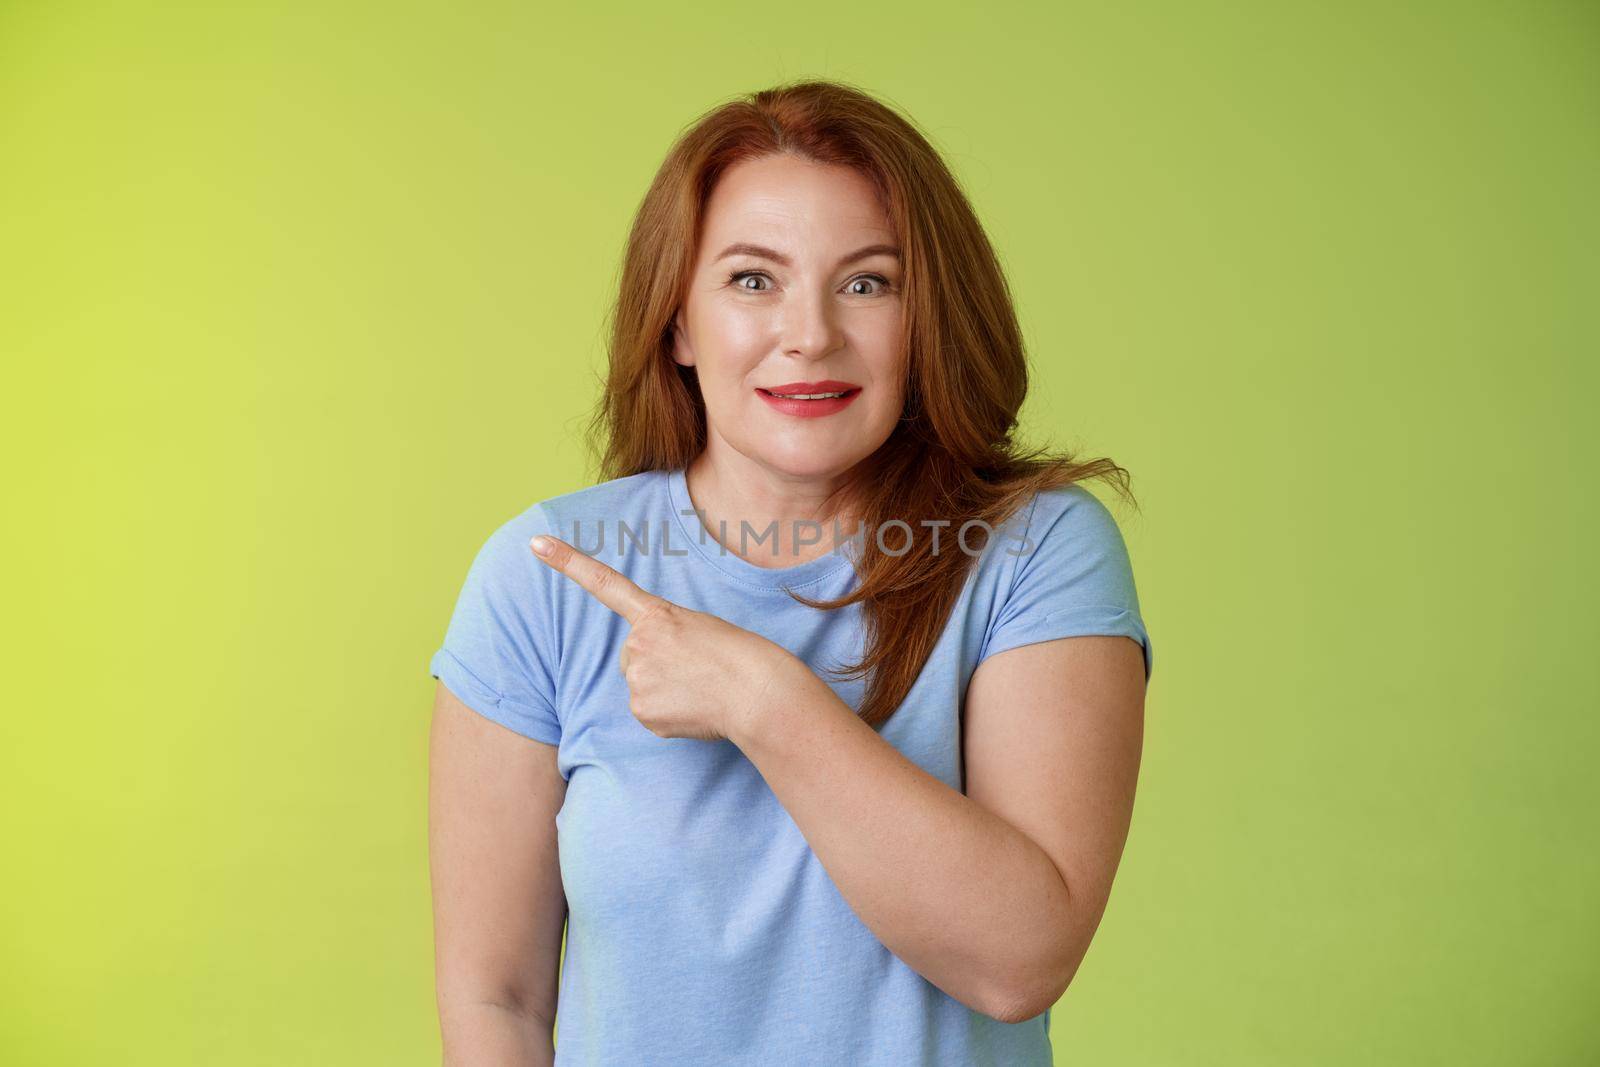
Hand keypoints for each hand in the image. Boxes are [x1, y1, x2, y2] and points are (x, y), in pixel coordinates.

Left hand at [529, 533, 808, 742]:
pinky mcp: (642, 711)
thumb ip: (663, 642)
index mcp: (657, 614)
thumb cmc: (740, 659)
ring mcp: (636, 677)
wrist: (758, 692)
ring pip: (640, 687)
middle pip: (632, 658)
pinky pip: (648, 714)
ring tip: (699, 689)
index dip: (567, 562)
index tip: (535, 544)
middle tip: (695, 670)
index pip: (604, 583)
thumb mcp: (698, 631)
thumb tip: (645, 679)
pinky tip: (694, 709)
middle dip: (657, 666)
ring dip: (665, 692)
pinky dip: (669, 715)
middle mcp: (638, 642)